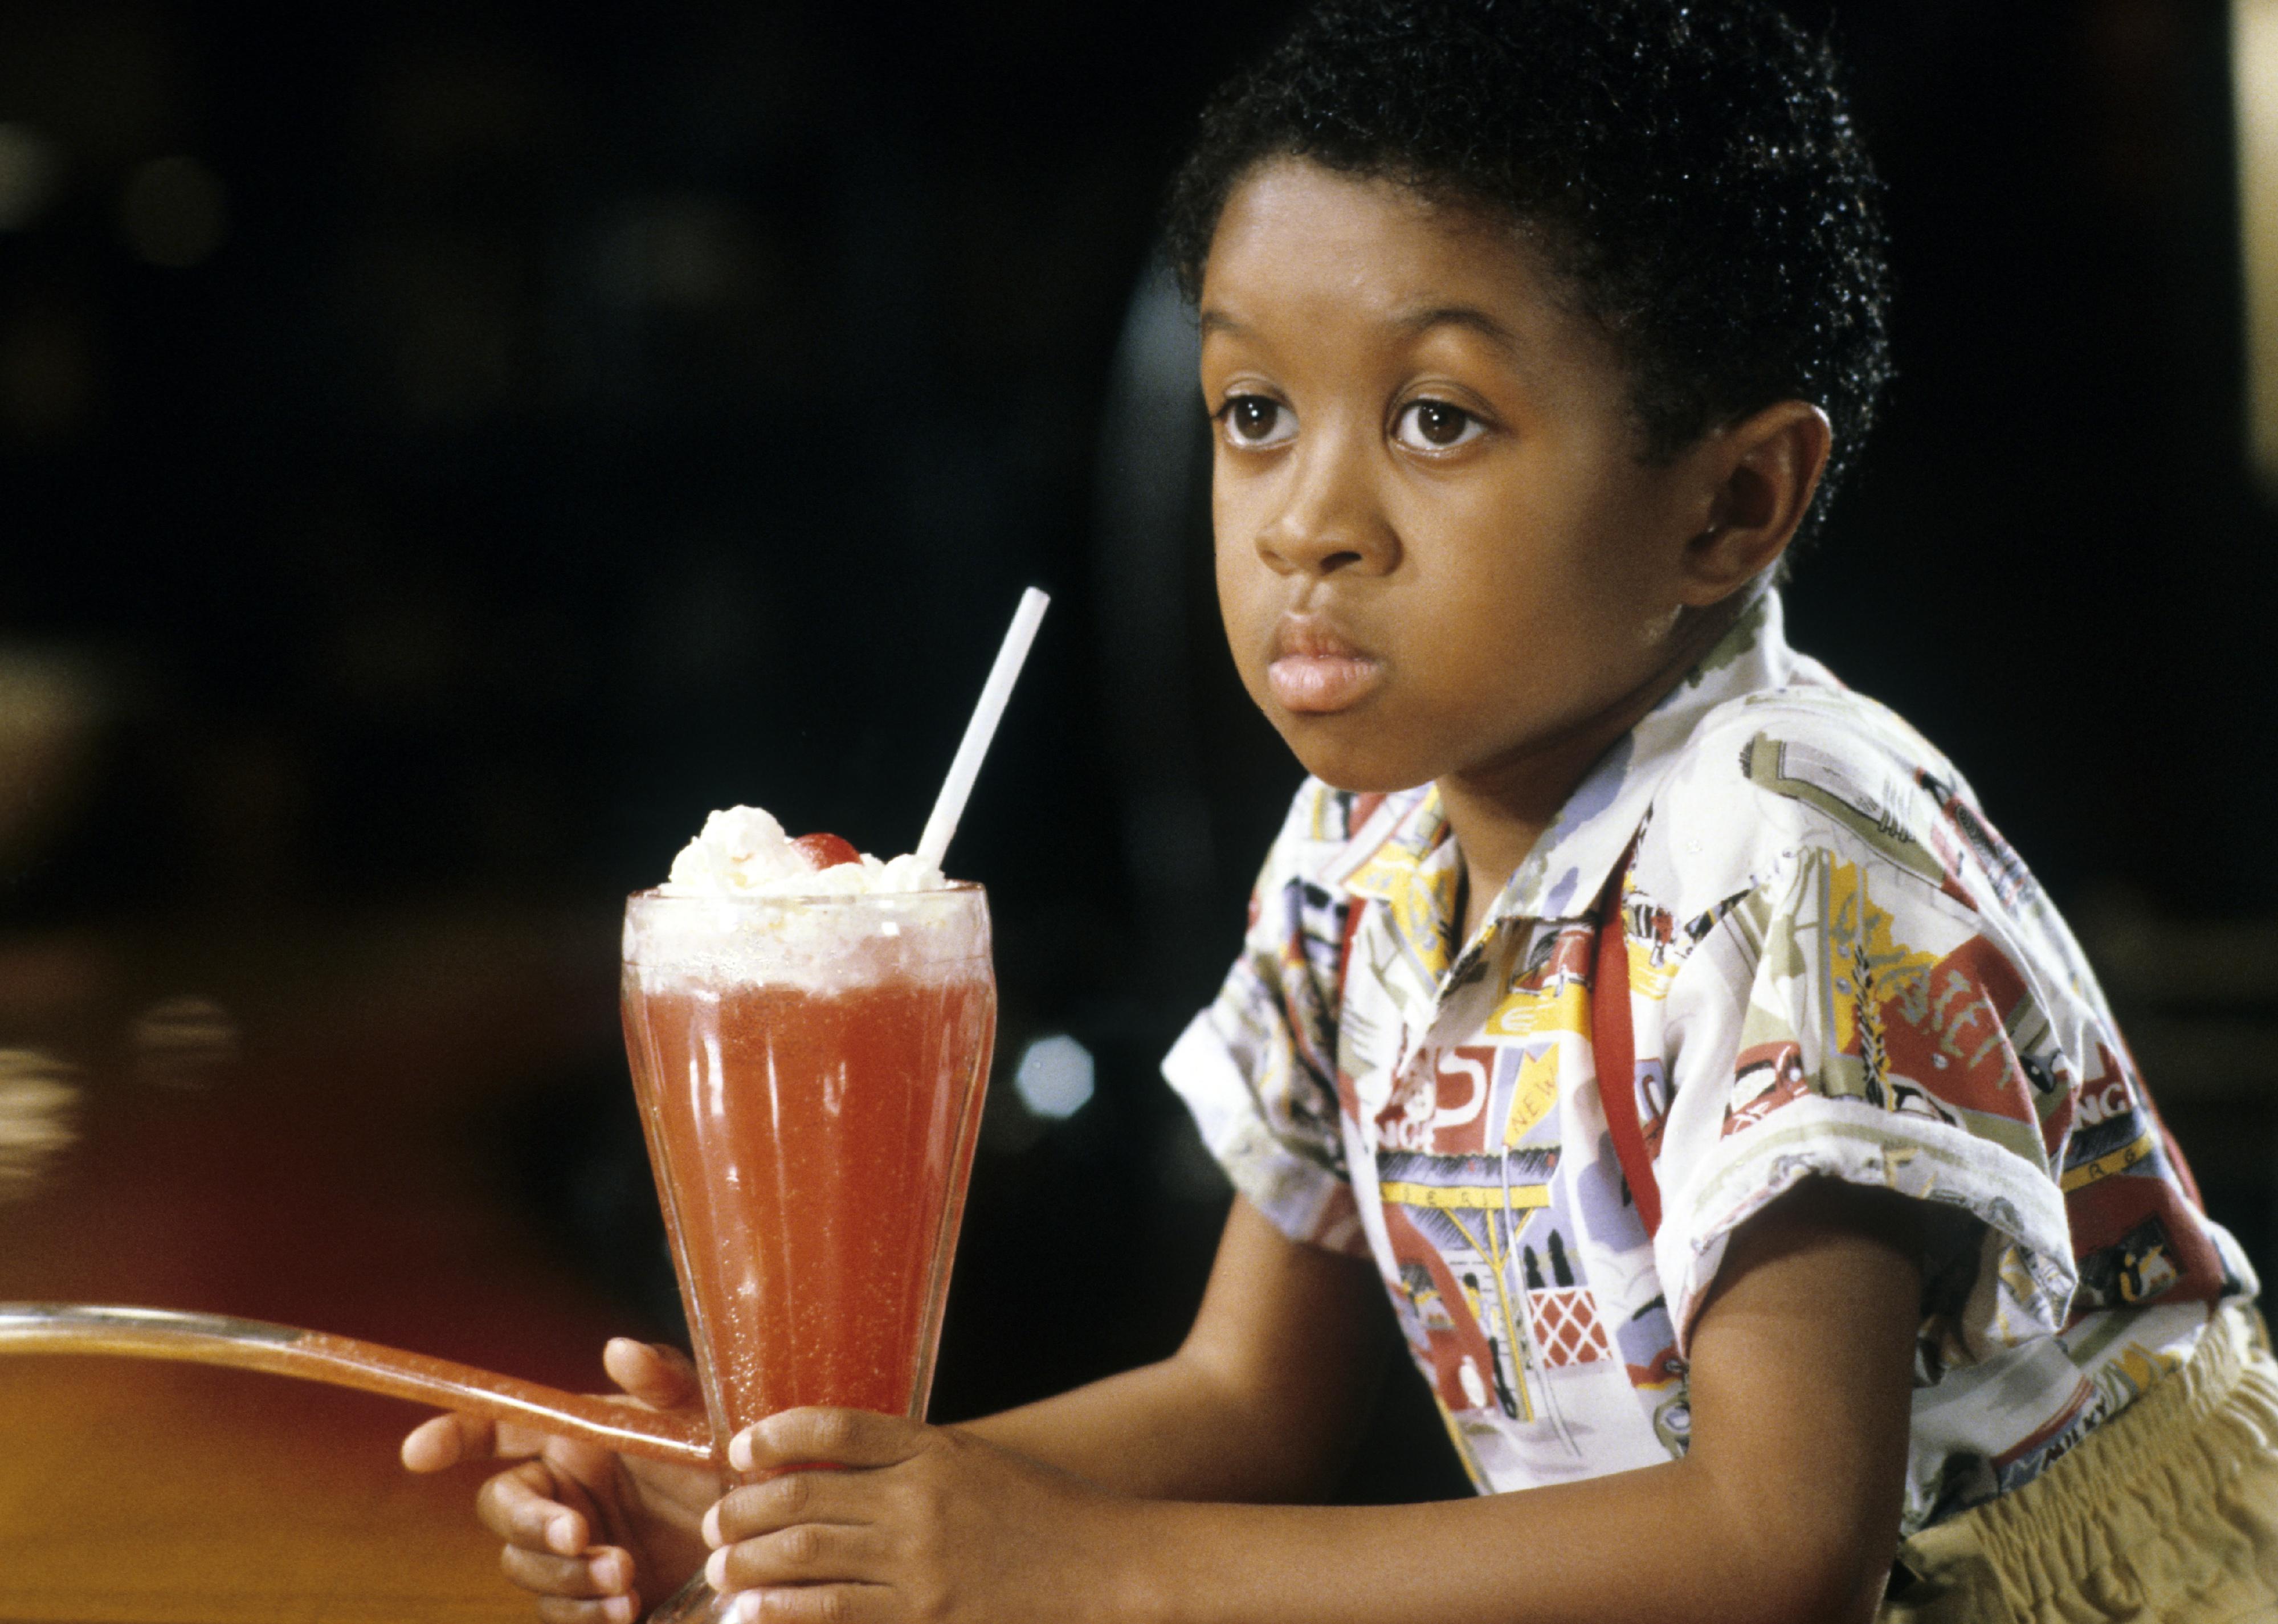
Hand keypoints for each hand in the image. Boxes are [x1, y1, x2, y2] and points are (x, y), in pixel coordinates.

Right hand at [402, 1337, 721, 1621]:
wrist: (765, 1536)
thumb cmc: (727, 1460)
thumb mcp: (702, 1414)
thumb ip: (663, 1380)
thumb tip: (619, 1348)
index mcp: (574, 1438)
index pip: (497, 1430)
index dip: (452, 1436)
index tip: (417, 1453)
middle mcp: (563, 1492)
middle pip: (503, 1512)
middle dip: (534, 1526)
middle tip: (579, 1535)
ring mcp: (573, 1549)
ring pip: (528, 1568)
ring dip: (567, 1576)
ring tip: (624, 1578)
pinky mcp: (590, 1599)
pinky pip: (559, 1614)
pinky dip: (584, 1615)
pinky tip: (624, 1609)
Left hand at [703, 1407, 1136, 1623]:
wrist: (1107, 1566)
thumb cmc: (1043, 1512)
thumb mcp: (976, 1464)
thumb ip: (910, 1462)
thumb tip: (830, 1469)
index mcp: (933, 1449)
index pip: (835, 1427)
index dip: (775, 1435)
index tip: (740, 1449)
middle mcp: (919, 1500)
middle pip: (803, 1495)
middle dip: (742, 1510)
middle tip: (713, 1523)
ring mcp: (920, 1564)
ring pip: (806, 1557)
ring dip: (749, 1564)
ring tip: (721, 1571)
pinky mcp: (926, 1618)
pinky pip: (836, 1614)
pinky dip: (786, 1612)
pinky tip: (757, 1613)